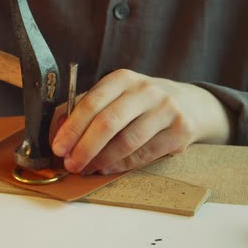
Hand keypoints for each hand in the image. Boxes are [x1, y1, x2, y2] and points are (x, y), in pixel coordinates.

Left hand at [51, 69, 232, 174]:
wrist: (190, 104)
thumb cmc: (141, 103)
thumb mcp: (116, 95)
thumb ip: (87, 109)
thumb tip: (57, 132)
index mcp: (122, 78)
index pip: (91, 103)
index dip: (72, 128)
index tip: (58, 147)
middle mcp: (145, 90)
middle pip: (108, 122)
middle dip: (84, 148)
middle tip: (71, 164)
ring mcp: (166, 109)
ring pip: (127, 141)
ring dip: (102, 160)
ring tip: (87, 169)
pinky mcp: (181, 130)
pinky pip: (145, 154)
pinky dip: (122, 165)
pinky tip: (108, 168)